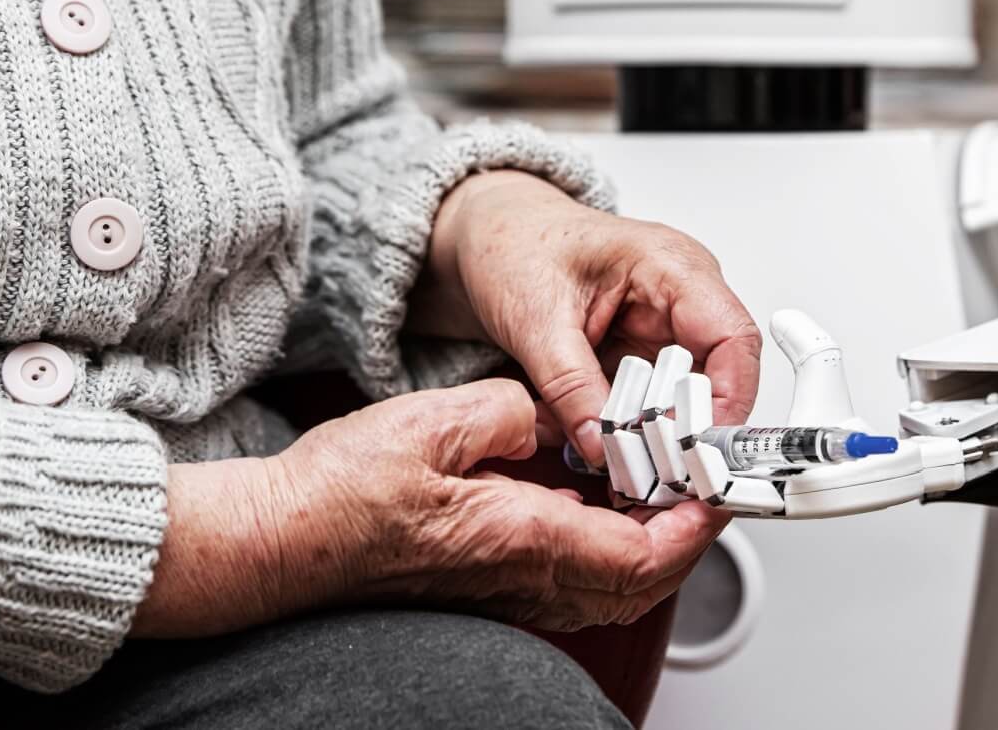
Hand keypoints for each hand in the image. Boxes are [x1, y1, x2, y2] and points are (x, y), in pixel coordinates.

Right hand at [131, 379, 726, 636]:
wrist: (283, 541)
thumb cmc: (340, 495)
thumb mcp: (434, 421)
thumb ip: (513, 410)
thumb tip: (554, 414)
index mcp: (521, 538)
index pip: (643, 554)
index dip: (694, 526)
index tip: (714, 490)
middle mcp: (523, 577)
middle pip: (640, 583)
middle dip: (686, 537)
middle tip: (701, 486)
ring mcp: (507, 589)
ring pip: (611, 587)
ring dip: (651, 544)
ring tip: (662, 487)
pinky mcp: (490, 583)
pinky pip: (575, 579)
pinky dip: (608, 547)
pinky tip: (598, 501)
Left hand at [412, 172, 761, 465]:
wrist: (493, 236)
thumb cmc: (515, 245)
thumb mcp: (534, 318)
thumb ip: (569, 385)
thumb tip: (601, 445)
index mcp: (670, 266)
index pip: (731, 337)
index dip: (729, 398)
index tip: (701, 448)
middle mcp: (680, 296)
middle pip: (717, 376)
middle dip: (690, 430)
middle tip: (658, 474)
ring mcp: (664, 326)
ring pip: (688, 398)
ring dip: (662, 437)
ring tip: (629, 471)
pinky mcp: (642, 353)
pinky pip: (656, 402)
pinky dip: (638, 431)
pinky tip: (614, 454)